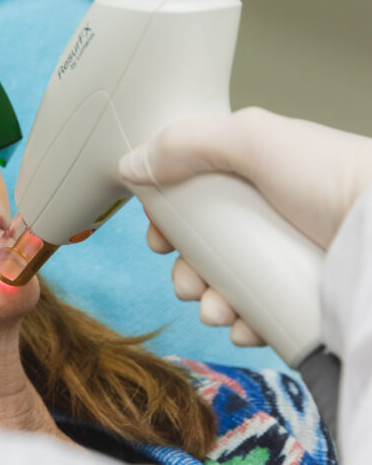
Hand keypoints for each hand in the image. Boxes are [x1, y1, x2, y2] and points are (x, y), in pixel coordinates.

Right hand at [119, 107, 371, 345]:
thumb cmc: (334, 176)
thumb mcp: (253, 140)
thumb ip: (186, 143)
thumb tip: (130, 165)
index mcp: (252, 172)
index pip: (194, 196)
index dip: (168, 219)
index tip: (158, 238)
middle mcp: (266, 214)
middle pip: (205, 247)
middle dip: (185, 270)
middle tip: (186, 283)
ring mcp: (284, 257)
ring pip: (228, 285)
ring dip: (208, 302)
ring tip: (217, 310)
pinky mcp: (303, 296)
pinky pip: (261, 314)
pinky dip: (244, 324)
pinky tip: (244, 326)